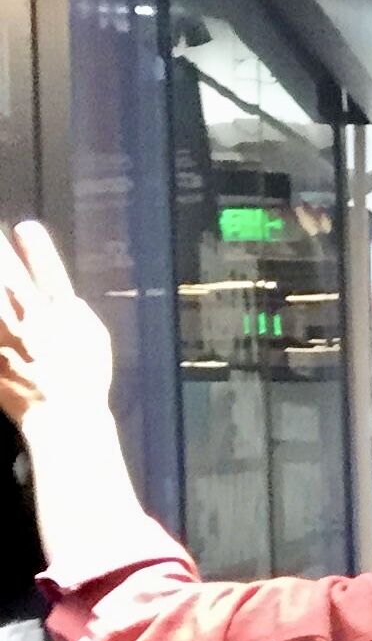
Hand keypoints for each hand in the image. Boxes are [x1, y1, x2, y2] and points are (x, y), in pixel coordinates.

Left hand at [0, 222, 113, 426]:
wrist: (62, 413)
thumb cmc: (83, 378)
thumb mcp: (94, 339)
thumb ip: (73, 312)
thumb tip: (61, 295)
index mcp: (63, 312)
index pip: (48, 270)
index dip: (36, 247)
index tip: (24, 227)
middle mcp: (32, 318)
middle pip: (10, 276)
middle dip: (1, 255)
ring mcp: (6, 335)